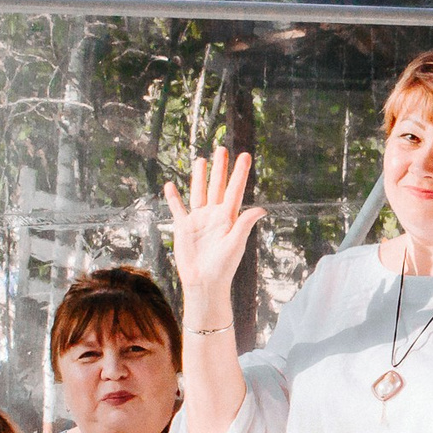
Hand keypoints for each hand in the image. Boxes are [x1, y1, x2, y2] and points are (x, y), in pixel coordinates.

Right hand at [162, 147, 260, 301]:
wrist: (204, 283)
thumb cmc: (223, 267)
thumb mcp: (235, 244)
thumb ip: (245, 224)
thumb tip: (263, 209)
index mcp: (228, 218)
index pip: (235, 190)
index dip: (240, 173)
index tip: (245, 156)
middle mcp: (214, 215)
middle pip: (217, 186)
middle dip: (220, 168)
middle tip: (222, 149)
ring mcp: (198, 220)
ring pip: (198, 192)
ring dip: (199, 177)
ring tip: (201, 160)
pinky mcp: (183, 228)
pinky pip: (177, 209)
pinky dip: (173, 198)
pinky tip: (170, 185)